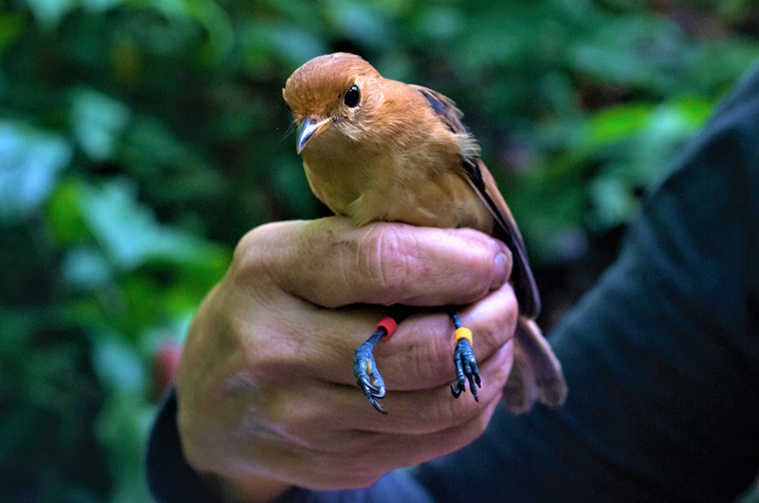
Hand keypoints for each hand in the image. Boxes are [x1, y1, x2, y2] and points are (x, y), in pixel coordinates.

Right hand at [176, 217, 516, 501]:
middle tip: (505, 300)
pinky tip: (472, 376)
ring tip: (498, 336)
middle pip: (422, 347)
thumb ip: (369, 242)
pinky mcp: (331, 461)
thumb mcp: (294, 251)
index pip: (385, 263)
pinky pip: (431, 441)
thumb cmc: (271, 303)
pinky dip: (471, 405)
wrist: (212, 398)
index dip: (459, 261)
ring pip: (438, 403)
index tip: (494, 258)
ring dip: (490, 365)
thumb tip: (473, 242)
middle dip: (490, 320)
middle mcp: (278, 348)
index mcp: (271, 271)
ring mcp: (302, 416)